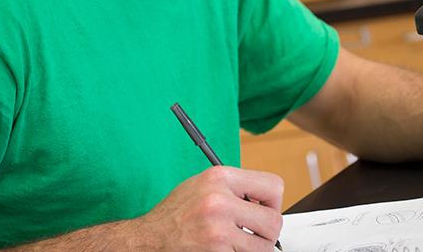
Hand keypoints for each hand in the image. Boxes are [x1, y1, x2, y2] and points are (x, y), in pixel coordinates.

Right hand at [133, 165, 283, 250]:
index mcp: (220, 177)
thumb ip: (233, 187)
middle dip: (268, 231)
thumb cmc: (176, 212)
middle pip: (273, 220)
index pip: (273, 186)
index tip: (265, 209)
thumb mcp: (203, 184)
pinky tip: (224, 250)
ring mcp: (218, 231)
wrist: (149, 239)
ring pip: (264, 246)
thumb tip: (264, 198)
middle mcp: (220, 201)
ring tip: (238, 243)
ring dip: (255, 248)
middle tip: (255, 233)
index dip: (273, 201)